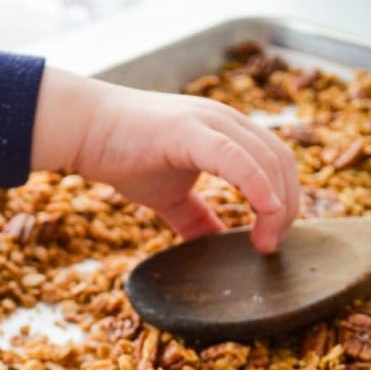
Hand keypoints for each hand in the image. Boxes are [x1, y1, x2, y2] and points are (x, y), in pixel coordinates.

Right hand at [31, 68, 299, 253]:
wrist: (83, 128)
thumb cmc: (121, 154)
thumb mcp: (168, 197)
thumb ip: (195, 219)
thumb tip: (214, 248)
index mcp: (225, 132)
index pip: (276, 162)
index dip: (285, 202)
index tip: (271, 240)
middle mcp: (226, 121)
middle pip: (281, 161)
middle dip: (287, 209)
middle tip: (271, 247)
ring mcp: (210, 122)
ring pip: (266, 160)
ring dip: (276, 205)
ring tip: (265, 241)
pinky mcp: (189, 131)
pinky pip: (236, 157)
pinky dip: (257, 183)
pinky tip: (265, 210)